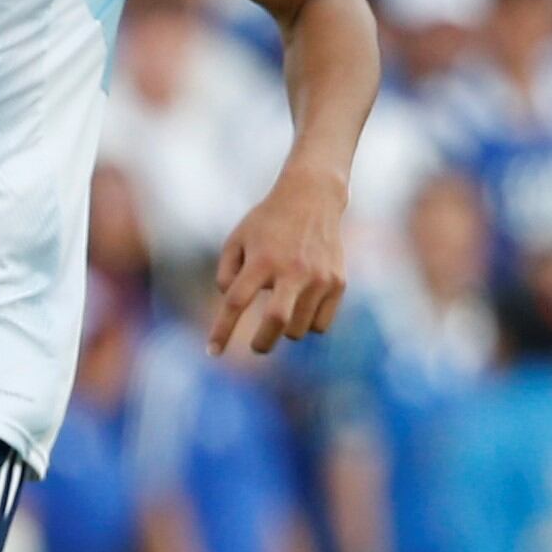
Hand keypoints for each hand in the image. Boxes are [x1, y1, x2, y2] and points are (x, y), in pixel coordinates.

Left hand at [210, 167, 347, 355]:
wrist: (312, 199)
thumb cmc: (267, 223)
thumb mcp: (236, 240)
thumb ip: (226, 274)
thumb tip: (230, 305)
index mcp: (261, 260)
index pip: (235, 301)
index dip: (222, 331)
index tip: (212, 353)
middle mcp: (292, 269)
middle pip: (275, 321)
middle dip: (262, 343)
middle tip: (256, 347)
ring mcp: (319, 277)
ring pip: (299, 328)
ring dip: (286, 330)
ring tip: (282, 311)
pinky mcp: (338, 282)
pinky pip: (321, 323)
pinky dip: (308, 324)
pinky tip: (302, 307)